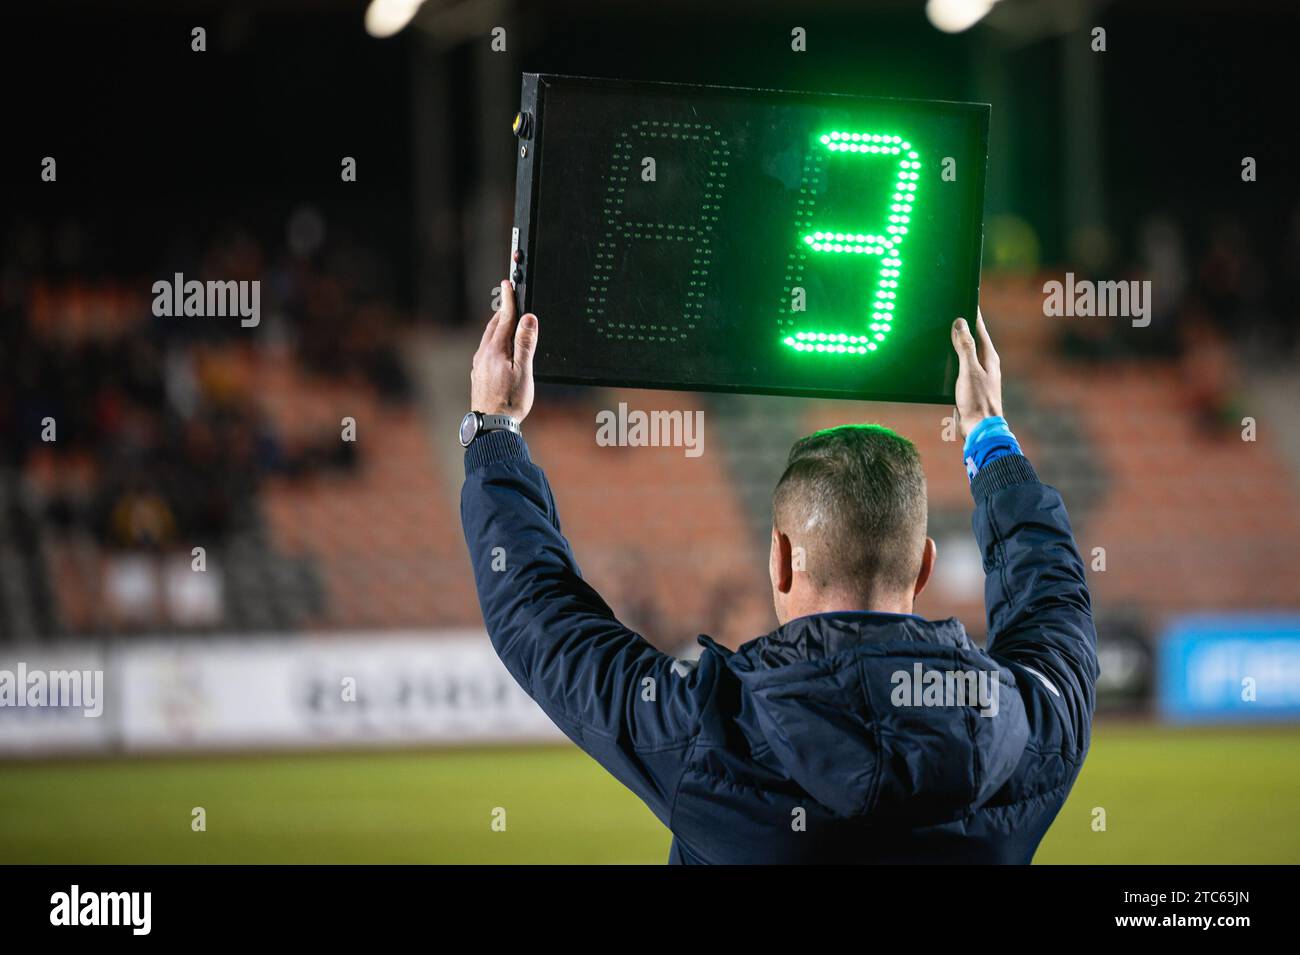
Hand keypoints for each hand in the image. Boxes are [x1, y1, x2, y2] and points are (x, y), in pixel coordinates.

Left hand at [471, 280, 537, 421]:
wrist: (491, 425)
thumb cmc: (510, 401)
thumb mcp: (523, 371)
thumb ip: (526, 344)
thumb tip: (528, 319)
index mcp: (496, 350)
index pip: (504, 318)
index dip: (509, 300)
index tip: (509, 283)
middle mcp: (484, 354)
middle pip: (494, 326)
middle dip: (502, 311)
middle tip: (509, 298)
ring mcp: (479, 365)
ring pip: (488, 338)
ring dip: (497, 326)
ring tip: (505, 320)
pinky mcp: (479, 374)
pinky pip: (486, 350)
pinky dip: (494, 342)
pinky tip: (498, 349)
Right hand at [951, 309, 1001, 438]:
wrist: (979, 430)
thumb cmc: (978, 401)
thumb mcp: (969, 370)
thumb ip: (965, 347)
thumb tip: (960, 323)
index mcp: (989, 358)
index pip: (980, 330)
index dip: (972, 315)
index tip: (966, 300)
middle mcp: (986, 365)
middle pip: (973, 341)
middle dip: (963, 328)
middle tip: (950, 314)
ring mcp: (978, 377)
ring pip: (965, 355)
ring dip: (955, 345)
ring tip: (943, 334)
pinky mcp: (969, 388)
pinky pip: (959, 368)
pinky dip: (951, 361)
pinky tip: (942, 362)